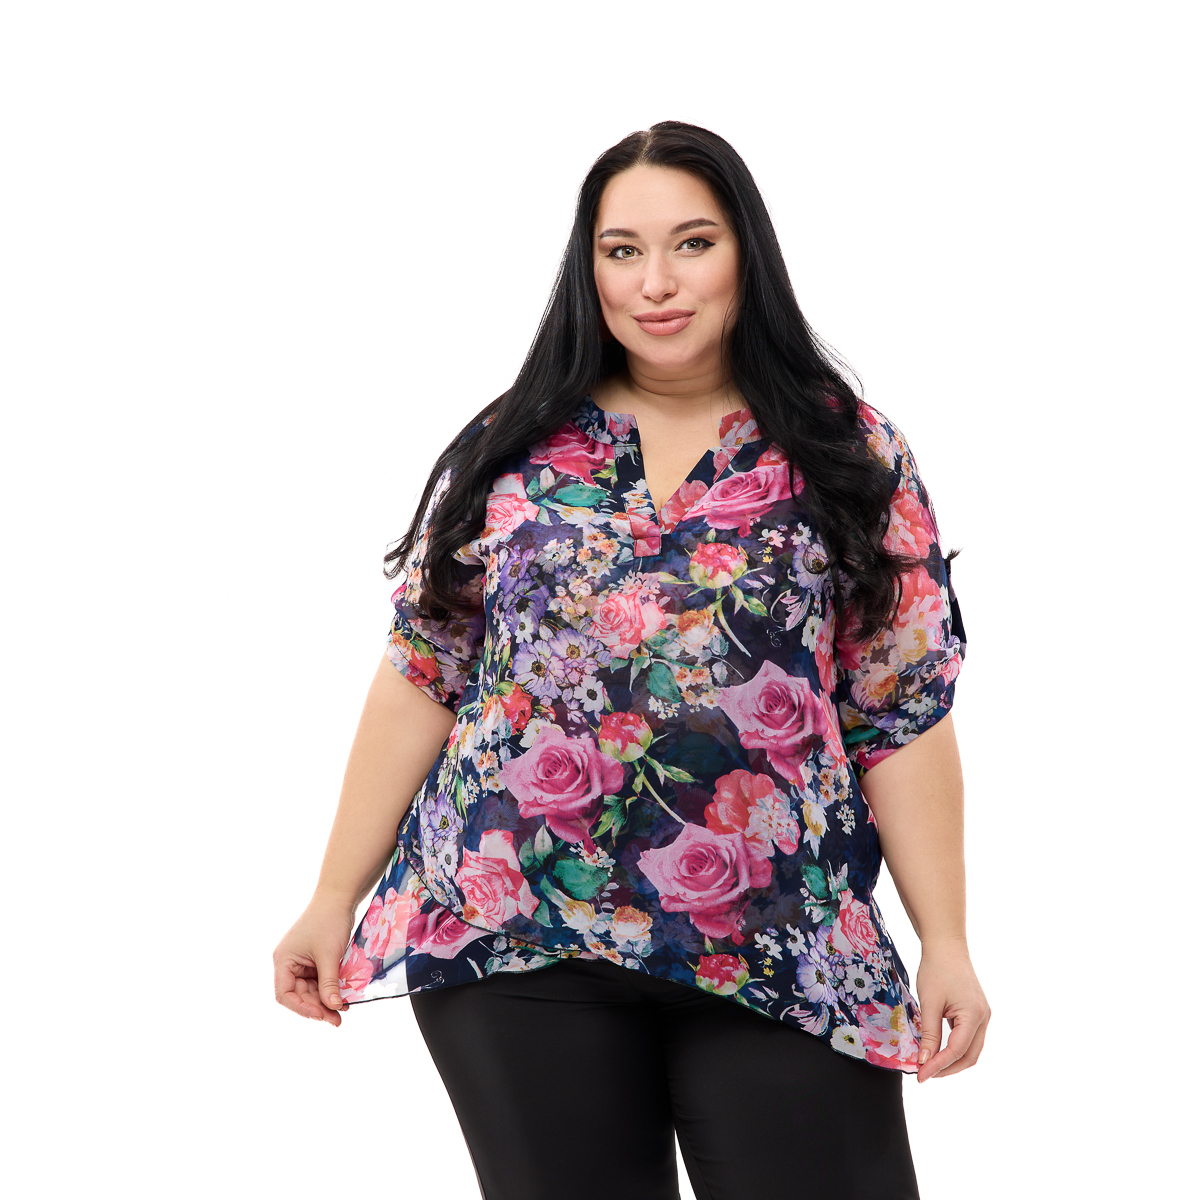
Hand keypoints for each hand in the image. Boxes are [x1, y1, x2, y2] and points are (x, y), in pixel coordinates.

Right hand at [273, 898, 356, 1026]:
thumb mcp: (329, 956)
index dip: (301, 1008)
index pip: (284, 994)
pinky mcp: (314, 959)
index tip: (321, 1015)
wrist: (340, 896)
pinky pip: (319, 980)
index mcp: (283, 961)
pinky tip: (342, 998)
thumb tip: (332, 1009)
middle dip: (317, 1007)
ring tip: (342, 1011)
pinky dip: (329, 989)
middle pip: (298, 995)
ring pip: (310, 990)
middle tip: (337, 1019)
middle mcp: (289, 963)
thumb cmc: (329, 921)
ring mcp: (301, 961)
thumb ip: (329, 984)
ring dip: (325, 1000)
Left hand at [913, 938, 989, 1081]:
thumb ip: (929, 1033)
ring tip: (929, 1065)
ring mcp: (982, 1015)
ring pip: (970, 1049)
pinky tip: (937, 1049)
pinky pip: (968, 1037)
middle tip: (925, 1074)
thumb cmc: (937, 969)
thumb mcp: (929, 1002)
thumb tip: (924, 1060)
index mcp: (974, 1016)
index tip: (921, 1075)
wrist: (946, 945)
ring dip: (951, 1060)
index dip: (938, 1066)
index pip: (957, 1051)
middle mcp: (983, 1018)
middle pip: (969, 1056)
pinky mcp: (976, 1012)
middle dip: (947, 1068)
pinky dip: (954, 1047)